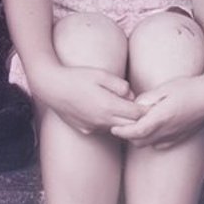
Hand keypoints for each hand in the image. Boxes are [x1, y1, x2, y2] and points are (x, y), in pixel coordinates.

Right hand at [30, 64, 145, 134]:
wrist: (50, 87)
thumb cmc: (76, 77)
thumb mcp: (100, 74)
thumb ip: (120, 85)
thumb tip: (131, 95)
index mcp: (109, 106)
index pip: (137, 115)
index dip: (147, 110)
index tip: (153, 105)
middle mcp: (102, 121)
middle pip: (129, 126)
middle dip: (138, 119)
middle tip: (144, 110)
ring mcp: (93, 127)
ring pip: (116, 129)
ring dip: (123, 122)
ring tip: (125, 109)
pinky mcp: (84, 129)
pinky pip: (102, 129)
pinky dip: (108, 123)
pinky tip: (103, 111)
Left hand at [110, 74, 203, 148]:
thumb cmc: (190, 87)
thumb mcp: (166, 88)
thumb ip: (148, 98)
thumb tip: (135, 105)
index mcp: (161, 117)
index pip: (135, 131)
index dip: (122, 131)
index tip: (113, 127)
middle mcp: (167, 130)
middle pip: (139, 141)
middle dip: (128, 135)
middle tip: (121, 124)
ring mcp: (175, 136)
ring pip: (149, 145)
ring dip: (139, 138)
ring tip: (135, 126)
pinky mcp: (181, 138)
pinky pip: (161, 145)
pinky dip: (151, 140)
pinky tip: (152, 129)